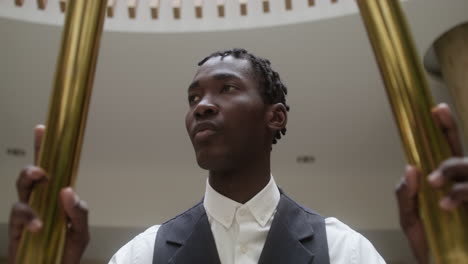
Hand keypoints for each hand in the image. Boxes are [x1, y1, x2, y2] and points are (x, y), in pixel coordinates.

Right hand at [8, 125, 89, 263]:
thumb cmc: (66, 251)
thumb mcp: (80, 231)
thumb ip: (78, 212)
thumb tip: (67, 190)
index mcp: (55, 197)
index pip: (51, 169)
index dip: (44, 149)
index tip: (43, 128)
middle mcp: (39, 202)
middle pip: (30, 177)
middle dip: (33, 167)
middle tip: (43, 170)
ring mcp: (26, 215)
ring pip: (20, 191)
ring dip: (29, 185)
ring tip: (40, 183)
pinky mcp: (15, 231)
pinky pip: (17, 217)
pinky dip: (29, 218)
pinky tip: (39, 226)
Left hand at [396, 103, 466, 263]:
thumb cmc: (428, 242)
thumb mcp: (410, 218)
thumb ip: (406, 195)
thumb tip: (411, 167)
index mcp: (445, 181)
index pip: (447, 148)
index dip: (445, 127)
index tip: (436, 108)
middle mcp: (464, 182)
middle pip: (462, 152)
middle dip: (451, 144)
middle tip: (433, 163)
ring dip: (452, 171)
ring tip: (436, 187)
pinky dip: (461, 193)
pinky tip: (447, 207)